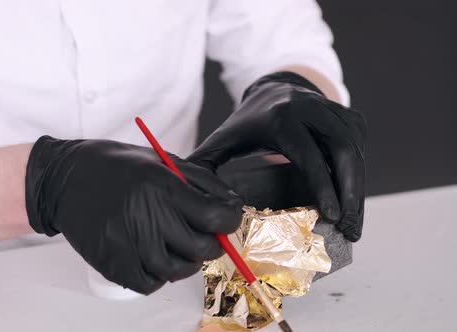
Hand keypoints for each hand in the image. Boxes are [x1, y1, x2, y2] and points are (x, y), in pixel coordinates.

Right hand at [25, 137, 242, 293]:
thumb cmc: (116, 166)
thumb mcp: (162, 160)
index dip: (229, 221)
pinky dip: (158, 277)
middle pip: (200, 247)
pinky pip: (147, 284)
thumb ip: (201, 181)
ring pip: (176, 270)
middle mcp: (146, 214)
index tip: (226, 219)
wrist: (65, 178)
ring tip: (177, 247)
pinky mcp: (110, 261)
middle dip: (211, 244)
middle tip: (202, 235)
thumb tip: (232, 204)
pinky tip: (154, 259)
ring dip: (186, 264)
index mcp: (161, 186)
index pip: (214, 217)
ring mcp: (126, 241)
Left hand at [188, 72, 365, 241]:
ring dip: (357, 189)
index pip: (308, 153)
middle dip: (349, 193)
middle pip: (343, 151)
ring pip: (356, 152)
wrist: (273, 89)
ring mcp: (333, 110)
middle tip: (348, 229)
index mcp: (280, 118)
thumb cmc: (246, 123)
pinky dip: (358, 175)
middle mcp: (311, 109)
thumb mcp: (223, 139)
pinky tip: (352, 201)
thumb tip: (183, 194)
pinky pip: (359, 147)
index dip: (322, 184)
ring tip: (353, 224)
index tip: (330, 215)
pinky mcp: (348, 115)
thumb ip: (204, 164)